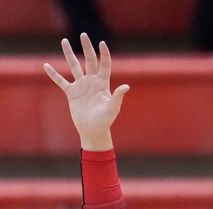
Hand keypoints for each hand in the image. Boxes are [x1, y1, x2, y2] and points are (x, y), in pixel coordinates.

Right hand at [43, 33, 128, 149]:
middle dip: (87, 48)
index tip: (102, 43)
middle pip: (89, 61)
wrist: (93, 131)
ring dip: (68, 54)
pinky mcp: (71, 93)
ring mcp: (81, 86)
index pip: (104, 65)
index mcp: (103, 84)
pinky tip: (46, 65)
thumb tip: (126, 86)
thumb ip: (118, 96)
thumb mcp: (112, 108)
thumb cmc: (105, 121)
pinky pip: (61, 80)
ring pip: (74, 66)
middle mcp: (92, 82)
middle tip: (84, 35)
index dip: (104, 54)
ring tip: (64, 41)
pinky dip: (53, 74)